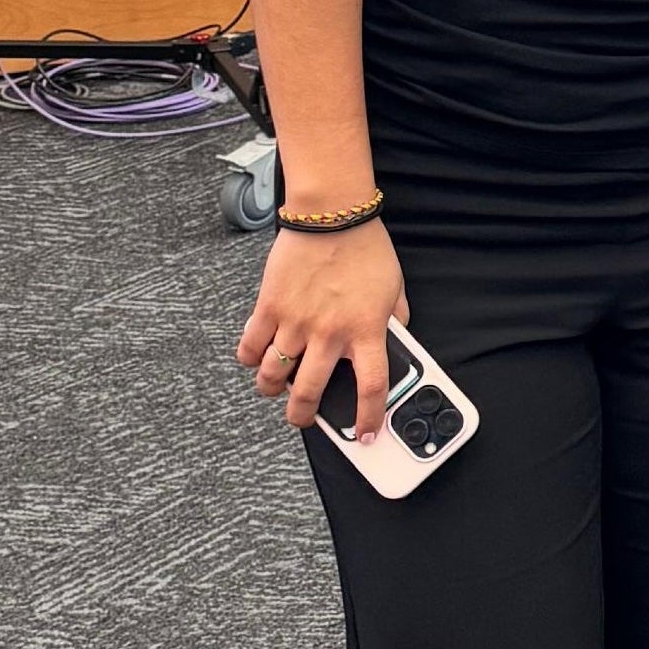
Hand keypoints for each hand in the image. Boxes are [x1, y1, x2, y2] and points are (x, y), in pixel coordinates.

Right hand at [238, 220, 408, 435]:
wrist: (332, 214)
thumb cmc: (366, 247)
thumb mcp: (395, 287)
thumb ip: (395, 320)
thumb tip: (398, 342)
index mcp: (366, 329)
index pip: (372, 386)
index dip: (368, 417)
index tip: (365, 434)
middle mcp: (330, 333)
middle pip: (309, 394)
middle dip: (304, 416)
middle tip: (304, 417)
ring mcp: (296, 322)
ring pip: (273, 377)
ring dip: (272, 390)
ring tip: (276, 388)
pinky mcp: (269, 308)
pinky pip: (250, 348)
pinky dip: (250, 360)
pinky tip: (258, 358)